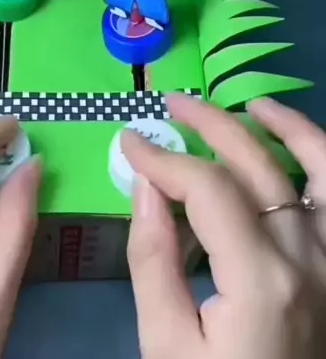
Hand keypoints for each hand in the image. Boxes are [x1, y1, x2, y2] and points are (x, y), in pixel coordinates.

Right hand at [122, 94, 323, 358]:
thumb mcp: (166, 341)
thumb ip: (153, 259)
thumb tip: (146, 184)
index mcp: (261, 279)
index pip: (208, 189)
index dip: (164, 158)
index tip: (131, 142)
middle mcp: (308, 256)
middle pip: (255, 165)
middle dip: (207, 125)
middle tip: (170, 106)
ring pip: (312, 163)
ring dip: (273, 124)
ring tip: (238, 104)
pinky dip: (315, 148)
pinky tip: (288, 129)